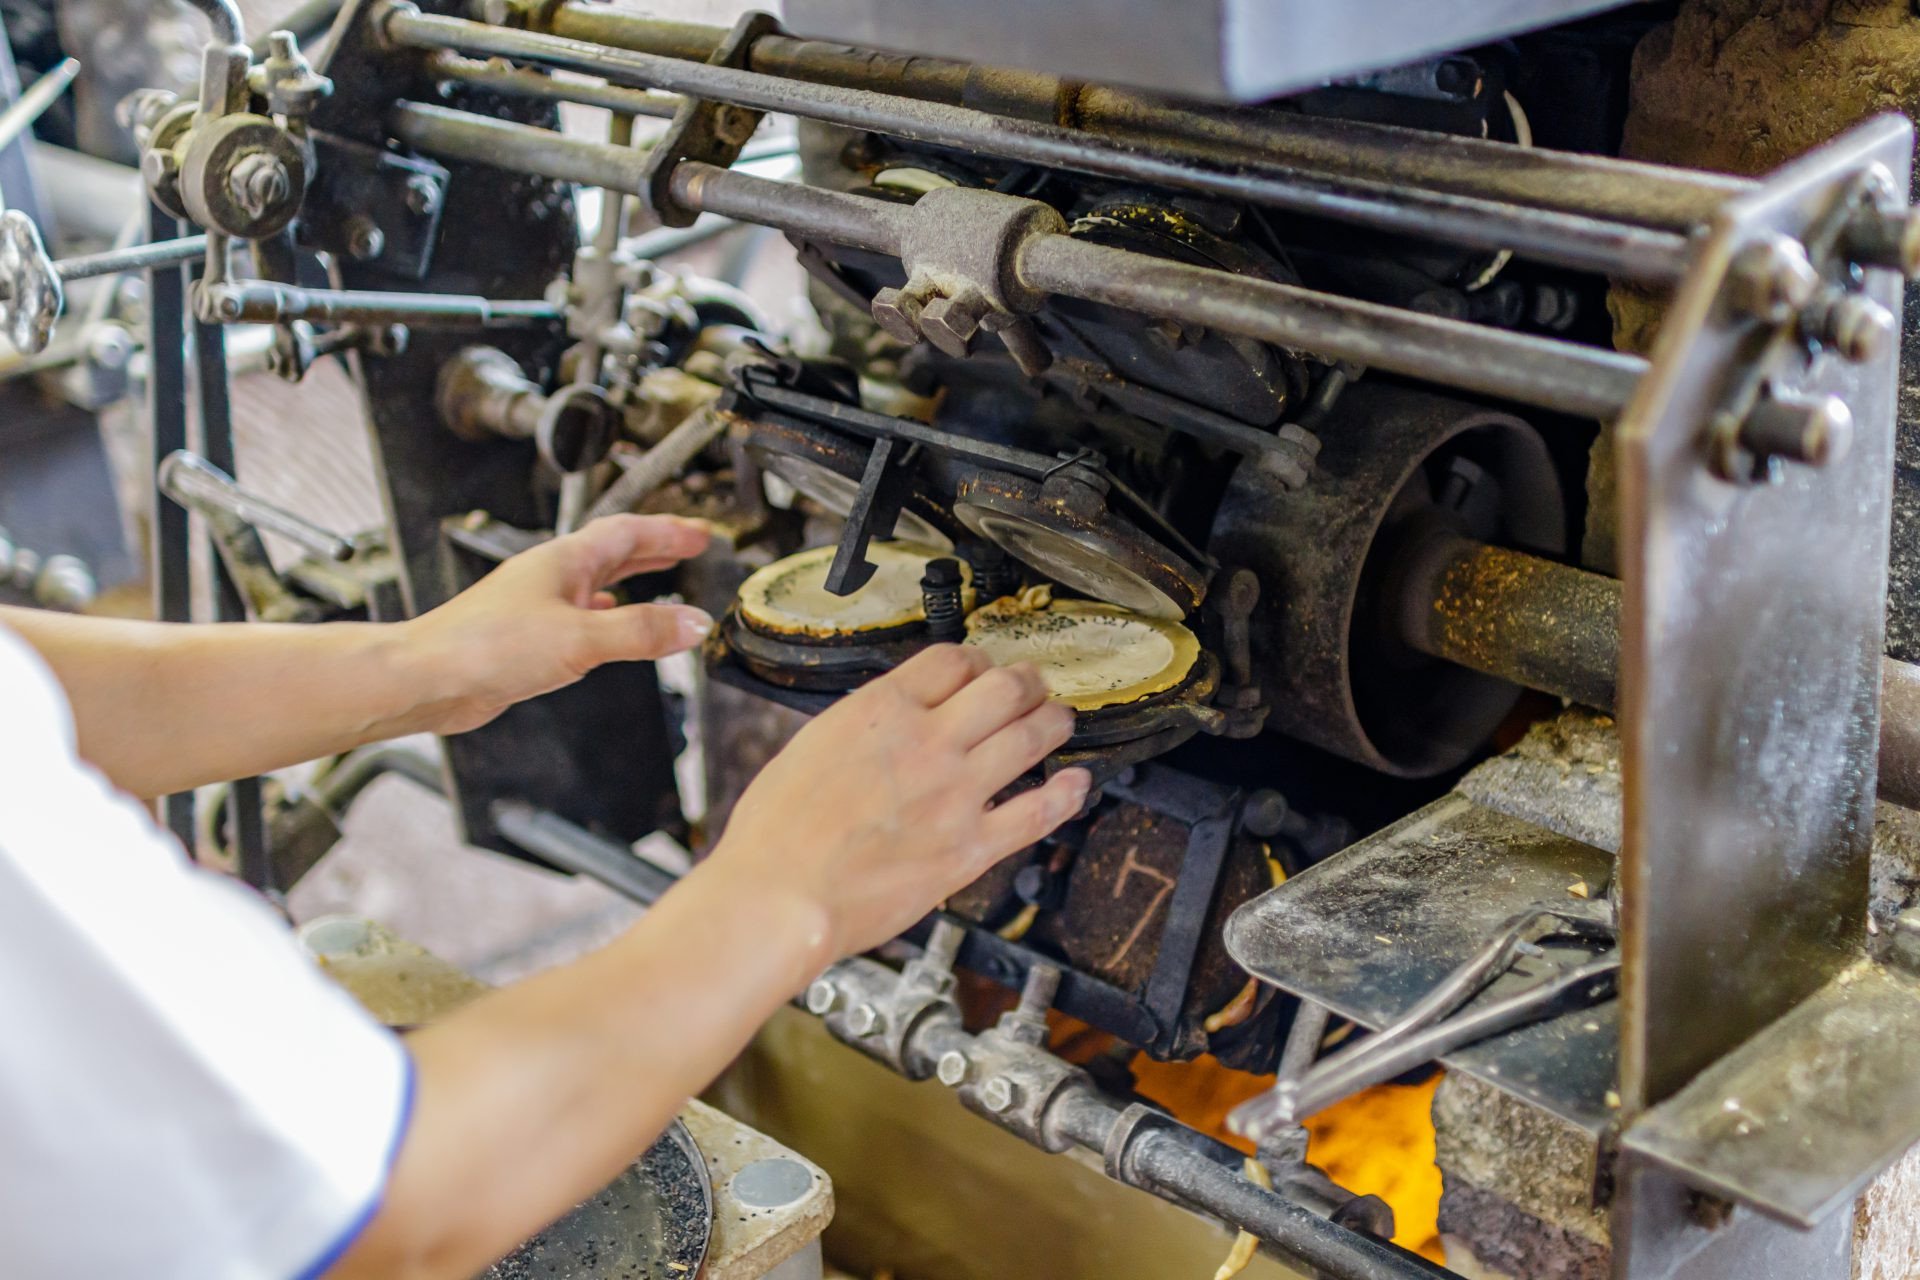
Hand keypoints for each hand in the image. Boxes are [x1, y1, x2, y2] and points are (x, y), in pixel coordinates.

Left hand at [403, 515, 711, 734]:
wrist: (427, 678)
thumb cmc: (483, 647)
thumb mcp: (580, 638)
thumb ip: (641, 631)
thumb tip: (693, 623)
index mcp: (563, 562)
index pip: (628, 532)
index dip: (668, 531)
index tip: (700, 533)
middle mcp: (550, 578)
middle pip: (612, 551)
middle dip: (653, 547)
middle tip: (686, 546)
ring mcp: (536, 606)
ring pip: (596, 582)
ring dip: (631, 577)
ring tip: (658, 577)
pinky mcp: (526, 638)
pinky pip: (579, 617)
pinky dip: (605, 617)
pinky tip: (609, 630)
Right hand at [702, 644, 1091, 963]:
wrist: (781, 897)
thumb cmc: (777, 833)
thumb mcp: (810, 746)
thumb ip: (862, 727)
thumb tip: (890, 722)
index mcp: (882, 711)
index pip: (951, 661)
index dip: (975, 660)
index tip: (981, 669)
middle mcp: (928, 742)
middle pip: (1003, 689)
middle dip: (1026, 681)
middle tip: (1033, 684)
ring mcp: (956, 794)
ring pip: (1030, 737)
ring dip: (1053, 721)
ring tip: (1060, 718)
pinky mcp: (970, 849)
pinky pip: (1037, 812)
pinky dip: (1066, 794)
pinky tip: (1077, 783)